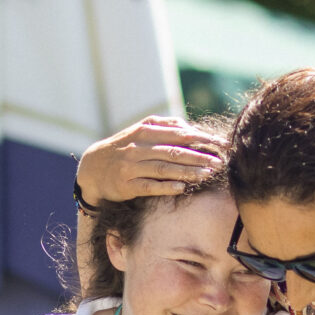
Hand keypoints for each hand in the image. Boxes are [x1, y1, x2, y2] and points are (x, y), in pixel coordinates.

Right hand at [77, 117, 226, 203]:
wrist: (93, 168)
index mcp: (144, 132)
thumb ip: (164, 126)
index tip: (222, 145)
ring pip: (164, 169)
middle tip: (220, 163)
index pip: (179, 134)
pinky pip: (149, 186)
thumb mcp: (140, 131)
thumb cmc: (123, 148)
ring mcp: (131, 167)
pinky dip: (166, 187)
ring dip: (187, 172)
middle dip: (199, 157)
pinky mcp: (126, 186)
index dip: (202, 139)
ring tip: (207, 175)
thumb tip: (190, 127)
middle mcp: (138, 148)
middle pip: (174, 152)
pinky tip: (182, 188)